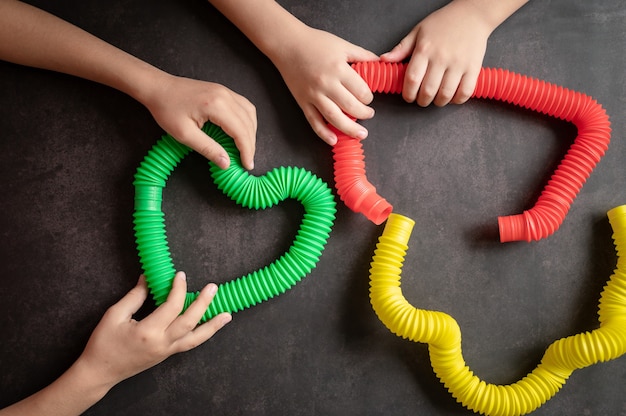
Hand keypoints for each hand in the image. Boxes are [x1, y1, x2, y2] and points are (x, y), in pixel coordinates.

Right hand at [77, 273, 230, 388]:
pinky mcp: (166, 355)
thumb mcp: (114, 315)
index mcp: (148, 332)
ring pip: (195, 338)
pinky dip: (202, 334)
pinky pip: (189, 344)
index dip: (178, 289)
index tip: (180, 275)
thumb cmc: (103, 344)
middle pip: (190, 322)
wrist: (99, 372)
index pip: (171, 307)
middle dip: (204, 303)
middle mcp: (162, 343)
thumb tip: (148, 278)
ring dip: (213, 325)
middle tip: (213, 288)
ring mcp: (166, 351)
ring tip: (227, 315)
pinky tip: (210, 326)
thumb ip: (135, 296)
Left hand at [143, 74, 256, 169]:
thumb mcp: (184, 134)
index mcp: (217, 106)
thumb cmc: (167, 109)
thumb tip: (226, 163)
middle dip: (250, 144)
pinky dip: (247, 121)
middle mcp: (225, 95)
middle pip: (248, 123)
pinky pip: (244, 106)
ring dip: (251, 132)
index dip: (247, 151)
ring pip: (249, 113)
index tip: (247, 165)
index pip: (241, 132)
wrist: (158, 87)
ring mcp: (225, 91)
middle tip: (247, 160)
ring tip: (246, 148)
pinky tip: (243, 131)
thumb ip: (207, 149)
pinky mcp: (223, 91)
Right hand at [272, 26, 378, 143]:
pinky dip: (323, 133)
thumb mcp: (342, 45)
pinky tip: (333, 140)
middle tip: (369, 114)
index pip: (361, 91)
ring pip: (334, 117)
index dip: (368, 98)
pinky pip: (313, 121)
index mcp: (338, 69)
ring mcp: (313, 95)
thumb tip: (380, 63)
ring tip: (360, 135)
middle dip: (364, 114)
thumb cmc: (315, 42)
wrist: (287, 44)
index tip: (368, 98)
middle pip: (350, 107)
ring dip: (349, 129)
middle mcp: (326, 84)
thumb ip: (362, 55)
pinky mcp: (303, 102)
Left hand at [381, 1, 490, 106]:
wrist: (472, 14)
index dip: (408, 93)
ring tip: (436, 99)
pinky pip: (465, 92)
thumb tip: (384, 60)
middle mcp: (441, 58)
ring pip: (446, 94)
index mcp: (425, 49)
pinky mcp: (473, 68)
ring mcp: (458, 64)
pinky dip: (457, 100)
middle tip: (422, 99)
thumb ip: (401, 49)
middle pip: (428, 91)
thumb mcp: (418, 32)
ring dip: (438, 102)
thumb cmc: (443, 22)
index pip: (412, 79)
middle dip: (422, 100)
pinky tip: (453, 96)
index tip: (409, 96)